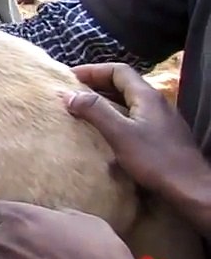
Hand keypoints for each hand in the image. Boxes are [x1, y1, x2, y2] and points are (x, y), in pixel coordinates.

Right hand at [66, 63, 206, 198]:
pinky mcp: (163, 135)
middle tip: (73, 93)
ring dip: (106, 101)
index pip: (118, 71)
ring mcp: (162, 119)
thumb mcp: (119, 134)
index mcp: (147, 96)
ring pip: (129, 101)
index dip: (92, 71)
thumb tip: (69, 94)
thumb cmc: (155, 160)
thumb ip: (95, 111)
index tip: (70, 78)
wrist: (190, 188)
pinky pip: (135, 116)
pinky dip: (116, 116)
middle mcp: (157, 102)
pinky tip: (107, 131)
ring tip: (84, 110)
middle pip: (124, 84)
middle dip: (97, 85)